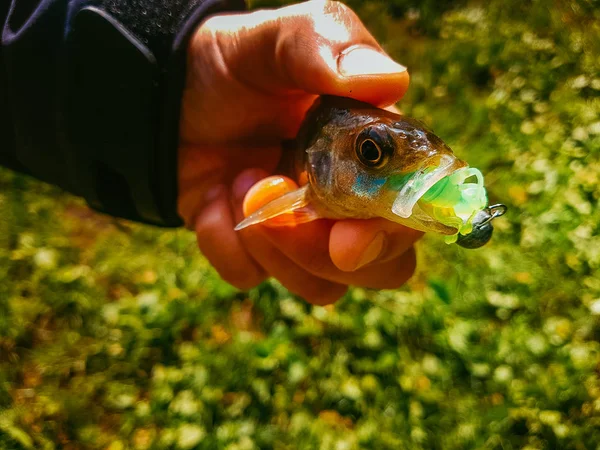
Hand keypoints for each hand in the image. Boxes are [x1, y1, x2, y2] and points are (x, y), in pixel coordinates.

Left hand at [177, 0, 421, 304]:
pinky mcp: (256, 250)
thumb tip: (390, 81)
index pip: (415, 213)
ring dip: (272, 247)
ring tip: (237, 183)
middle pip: (379, 270)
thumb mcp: (275, 39)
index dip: (391, 236)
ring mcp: (304, 234)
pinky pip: (250, 277)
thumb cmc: (236, 63)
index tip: (346, 240)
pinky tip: (211, 198)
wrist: (168, 97)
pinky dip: (225, 244)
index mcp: (374, 155)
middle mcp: (350, 203)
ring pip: (319, 286)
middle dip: (324, 255)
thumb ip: (328, 45)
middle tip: (275, 209)